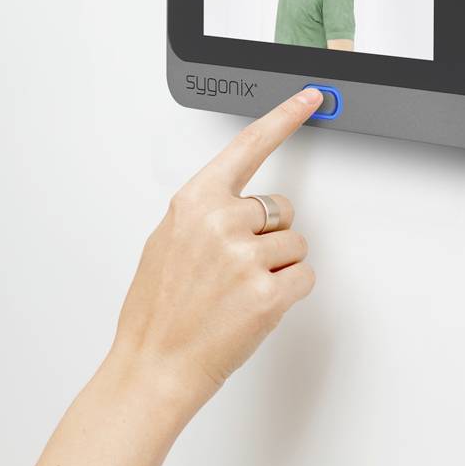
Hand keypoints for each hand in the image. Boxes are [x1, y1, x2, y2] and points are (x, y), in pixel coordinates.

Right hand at [111, 86, 323, 404]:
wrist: (153, 367)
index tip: (311, 98)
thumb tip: (232, 208)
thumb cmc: (156, 315)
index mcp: (194, 204)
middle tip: (235, 270)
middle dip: (269, 237)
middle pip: (282, 209)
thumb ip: (201, 217)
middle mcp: (221, 223)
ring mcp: (245, 258)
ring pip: (296, 246)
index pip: (248, 148)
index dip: (284, 118)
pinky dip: (288, 294)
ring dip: (278, 270)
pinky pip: (303, 278)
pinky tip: (253, 308)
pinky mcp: (268, 293)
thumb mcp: (164, 247)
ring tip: (237, 295)